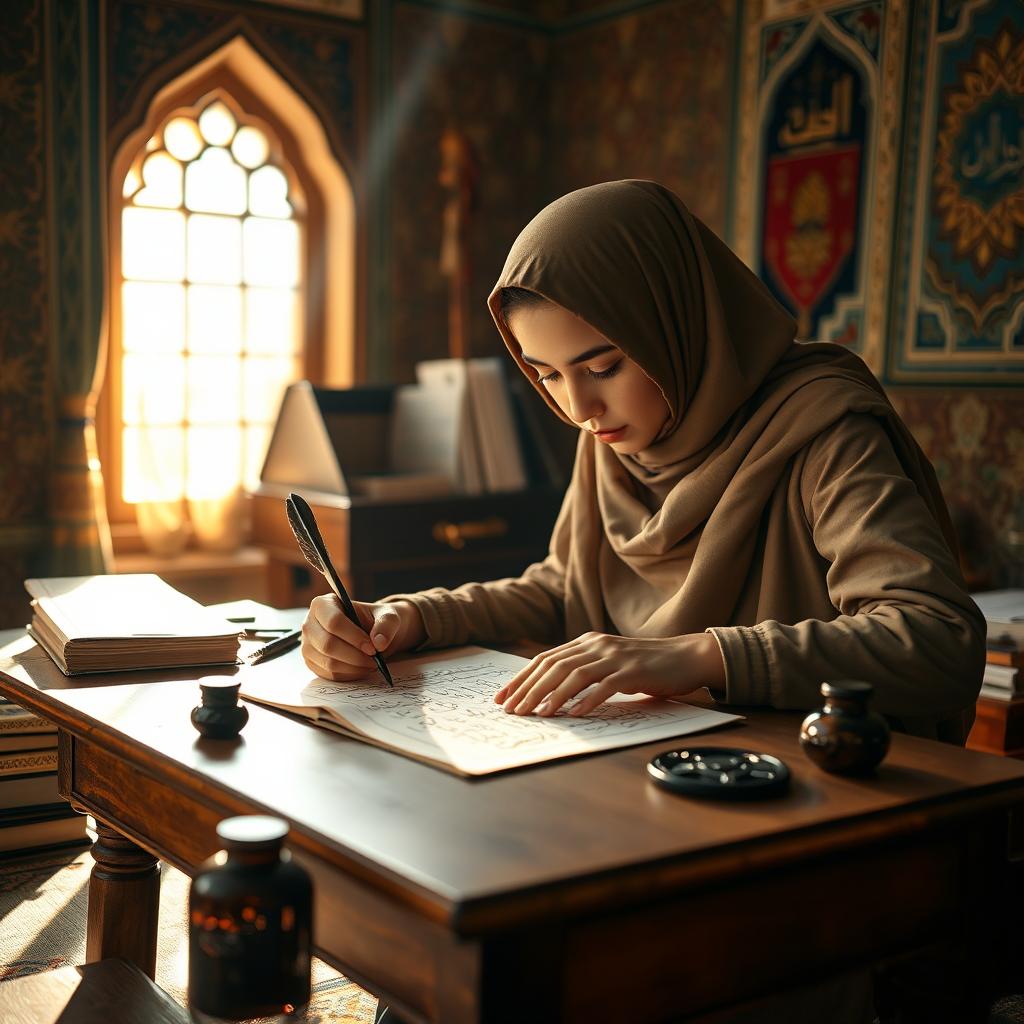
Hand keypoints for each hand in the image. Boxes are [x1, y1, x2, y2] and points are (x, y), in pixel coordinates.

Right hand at [301, 596, 425, 680]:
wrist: (370, 633)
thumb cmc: (375, 620)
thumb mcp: (388, 616)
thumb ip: (386, 624)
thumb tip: (379, 642)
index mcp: (323, 604)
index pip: (333, 622)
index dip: (354, 637)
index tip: (373, 648)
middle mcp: (309, 624)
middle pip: (328, 645)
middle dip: (355, 656)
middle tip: (374, 660)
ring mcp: (308, 645)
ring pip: (328, 663)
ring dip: (354, 667)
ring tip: (372, 664)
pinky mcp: (312, 663)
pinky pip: (329, 675)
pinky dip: (349, 675)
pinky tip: (362, 668)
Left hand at [494, 631, 725, 716]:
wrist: (685, 657)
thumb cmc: (645, 665)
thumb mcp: (608, 662)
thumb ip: (583, 669)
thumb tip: (549, 692)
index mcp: (587, 642)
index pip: (545, 659)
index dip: (521, 678)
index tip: (503, 697)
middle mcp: (597, 645)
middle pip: (554, 666)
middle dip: (529, 689)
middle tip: (512, 710)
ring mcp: (615, 656)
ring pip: (575, 675)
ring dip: (552, 696)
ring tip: (537, 715)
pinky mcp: (634, 671)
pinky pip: (606, 686)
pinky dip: (588, 700)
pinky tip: (575, 714)